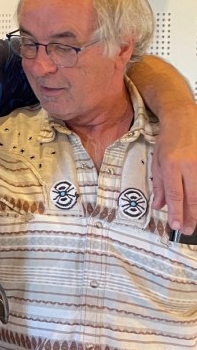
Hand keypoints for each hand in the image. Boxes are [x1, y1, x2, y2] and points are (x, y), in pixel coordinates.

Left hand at [152, 108, 196, 233]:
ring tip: (193, 223)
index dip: (176, 212)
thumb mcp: (157, 161)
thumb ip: (159, 185)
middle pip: (192, 196)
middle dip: (189, 216)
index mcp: (172, 165)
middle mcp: (189, 165)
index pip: (175, 194)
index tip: (175, 225)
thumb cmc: (168, 141)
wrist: (183, 120)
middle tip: (186, 230)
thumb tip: (159, 206)